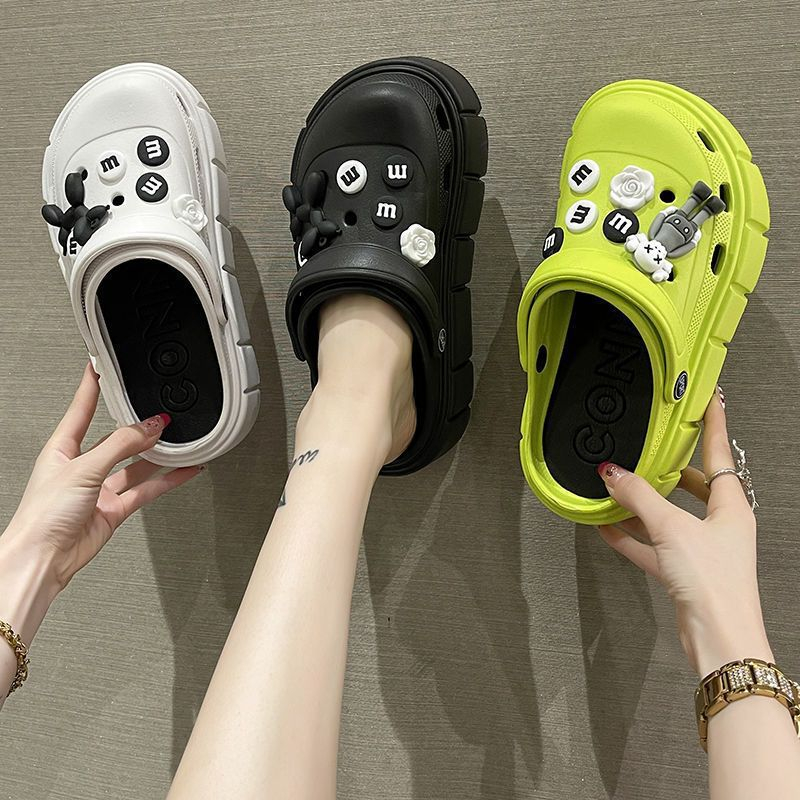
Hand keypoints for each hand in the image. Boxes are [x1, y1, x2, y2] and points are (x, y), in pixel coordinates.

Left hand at [1, 363, 202, 590]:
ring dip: (157, 454)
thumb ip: (120, 445)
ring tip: (180, 441)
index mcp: (62, 449)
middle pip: (116, 439)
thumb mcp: (82, 468)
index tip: (102, 366)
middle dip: (139, 427)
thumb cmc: (42, 516)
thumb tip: (148, 427)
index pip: (81, 409)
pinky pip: (146, 489)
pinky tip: (183, 471)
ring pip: (135, 464)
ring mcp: (98, 489)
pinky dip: (167, 480)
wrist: (44, 559)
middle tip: (161, 415)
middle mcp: (81, 467)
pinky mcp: (114, 510)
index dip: (92, 387)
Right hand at [596, 387, 771, 674]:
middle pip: (692, 485)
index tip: (709, 399)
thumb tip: (613, 472)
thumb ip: (639, 497)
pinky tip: (609, 525)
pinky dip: (631, 535)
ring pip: (668, 515)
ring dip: (642, 503)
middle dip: (668, 468)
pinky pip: (652, 544)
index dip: (713, 424)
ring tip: (616, 486)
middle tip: (649, 447)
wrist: (719, 638)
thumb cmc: (715, 584)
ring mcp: (701, 548)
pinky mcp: (682, 570)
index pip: (720, 453)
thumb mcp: (672, 528)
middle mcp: (720, 525)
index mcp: (732, 507)